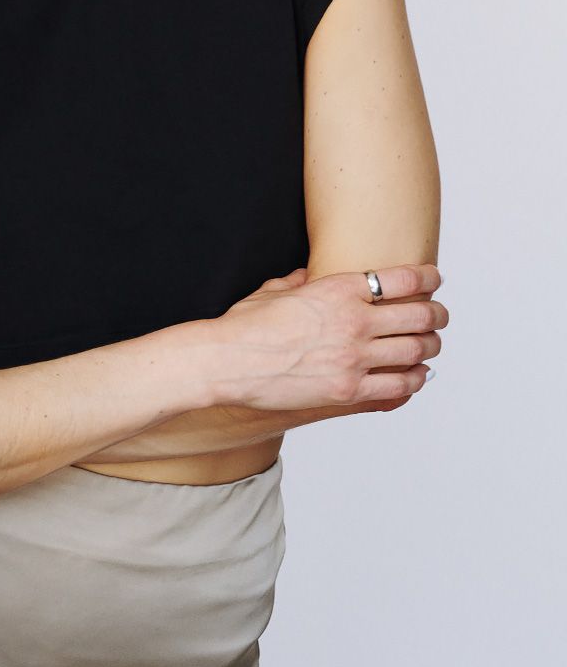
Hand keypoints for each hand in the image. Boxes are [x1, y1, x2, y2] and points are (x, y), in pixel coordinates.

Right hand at [209, 262, 446, 411]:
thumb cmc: (245, 326)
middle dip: (437, 316)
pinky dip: (414, 379)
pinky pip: (399, 385)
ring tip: (429, 346)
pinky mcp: (347, 390)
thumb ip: (303, 282)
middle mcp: (354, 321)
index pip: (405, 279)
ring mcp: (353, 358)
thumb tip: (311, 276)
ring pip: (416, 351)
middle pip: (420, 316)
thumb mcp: (276, 290)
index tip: (435, 280)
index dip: (429, 279)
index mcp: (339, 289)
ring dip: (429, 348)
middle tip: (439, 317)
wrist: (227, 362)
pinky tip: (415, 375)